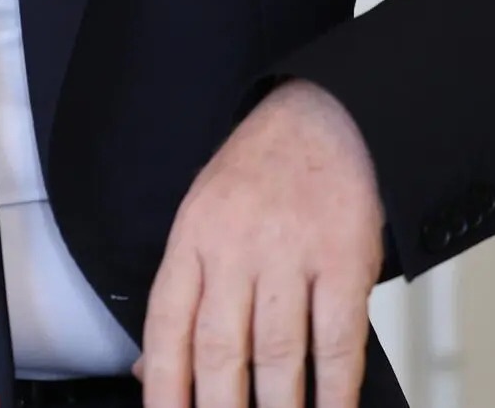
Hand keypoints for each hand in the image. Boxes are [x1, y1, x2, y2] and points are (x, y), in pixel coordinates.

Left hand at [136, 80, 383, 407]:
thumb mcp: (203, 218)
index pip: (166, 324)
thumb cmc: (260, 175)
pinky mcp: (344, 259)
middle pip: (218, 347)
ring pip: (277, 351)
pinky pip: (338, 337)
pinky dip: (335, 387)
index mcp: (192, 237)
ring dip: (277, 407)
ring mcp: (291, 252)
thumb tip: (149, 370)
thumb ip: (183, 293)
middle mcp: (236, 246)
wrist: (326, 115)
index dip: (162, 385)